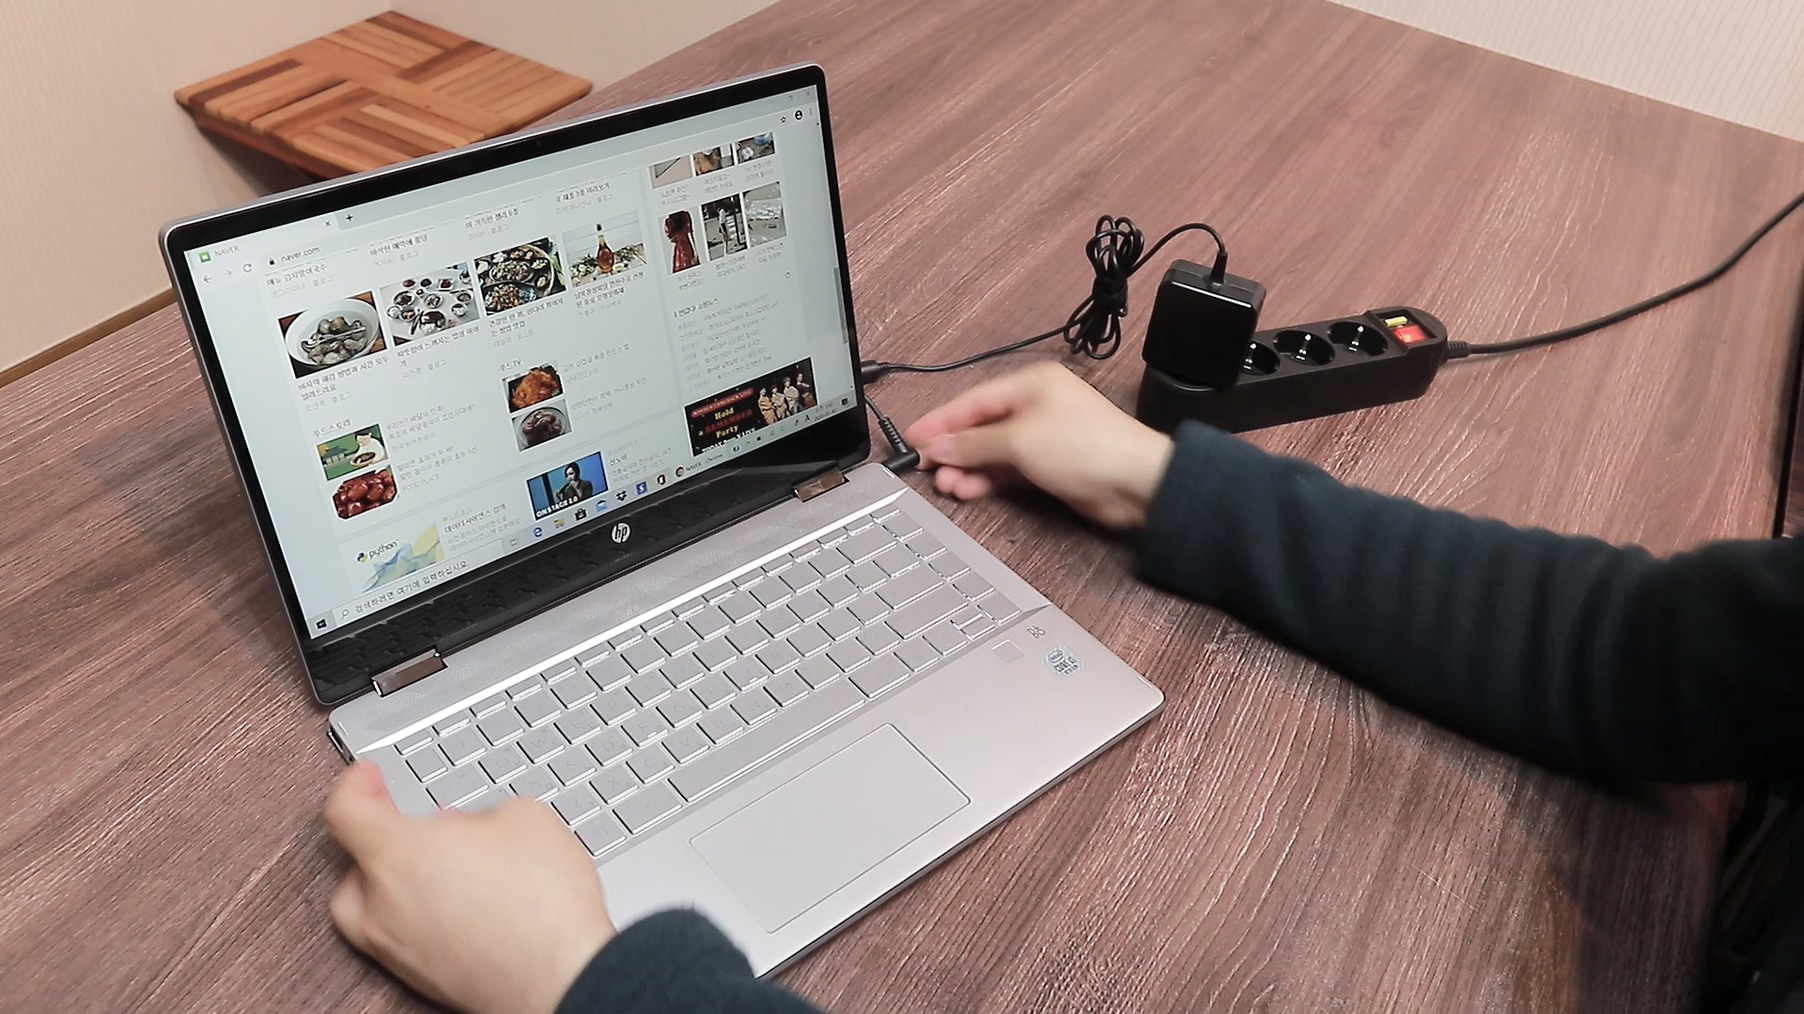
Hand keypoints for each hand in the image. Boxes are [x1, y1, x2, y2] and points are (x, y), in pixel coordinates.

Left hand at [324, 762, 614, 1013]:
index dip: (355, 784)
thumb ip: (479, 814)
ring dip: (396, 879)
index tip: (367, 775)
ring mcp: (396, 949)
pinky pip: (400, 934)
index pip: (345, 810)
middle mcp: (383, 906)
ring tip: (442, 865)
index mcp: (396, 855)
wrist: (561, 977)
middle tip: (413, 821)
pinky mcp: (419, 977)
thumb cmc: (542, 904)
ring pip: (373, 905)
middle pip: (353, 863)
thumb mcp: (523, 816)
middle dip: (381, 836)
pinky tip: (460, 902)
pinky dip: (417, 913)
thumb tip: (471, 830)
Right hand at [903, 363, 1173, 528]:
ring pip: (993, 451)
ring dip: (968, 468)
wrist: (1135, 482)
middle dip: (953, 449)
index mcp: (1031, 384)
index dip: (941, 420)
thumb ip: (973, 444)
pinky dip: (989, 479)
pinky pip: (1009, 470)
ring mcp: (1044, 437)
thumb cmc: (1088, 446)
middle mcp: (1036, 406)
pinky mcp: (1051, 466)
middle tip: (927, 468)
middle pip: (981, 426)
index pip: (973, 400)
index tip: (914, 438)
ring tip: (946, 485)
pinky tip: (969, 490)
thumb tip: (939, 447)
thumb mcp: (1019, 441)